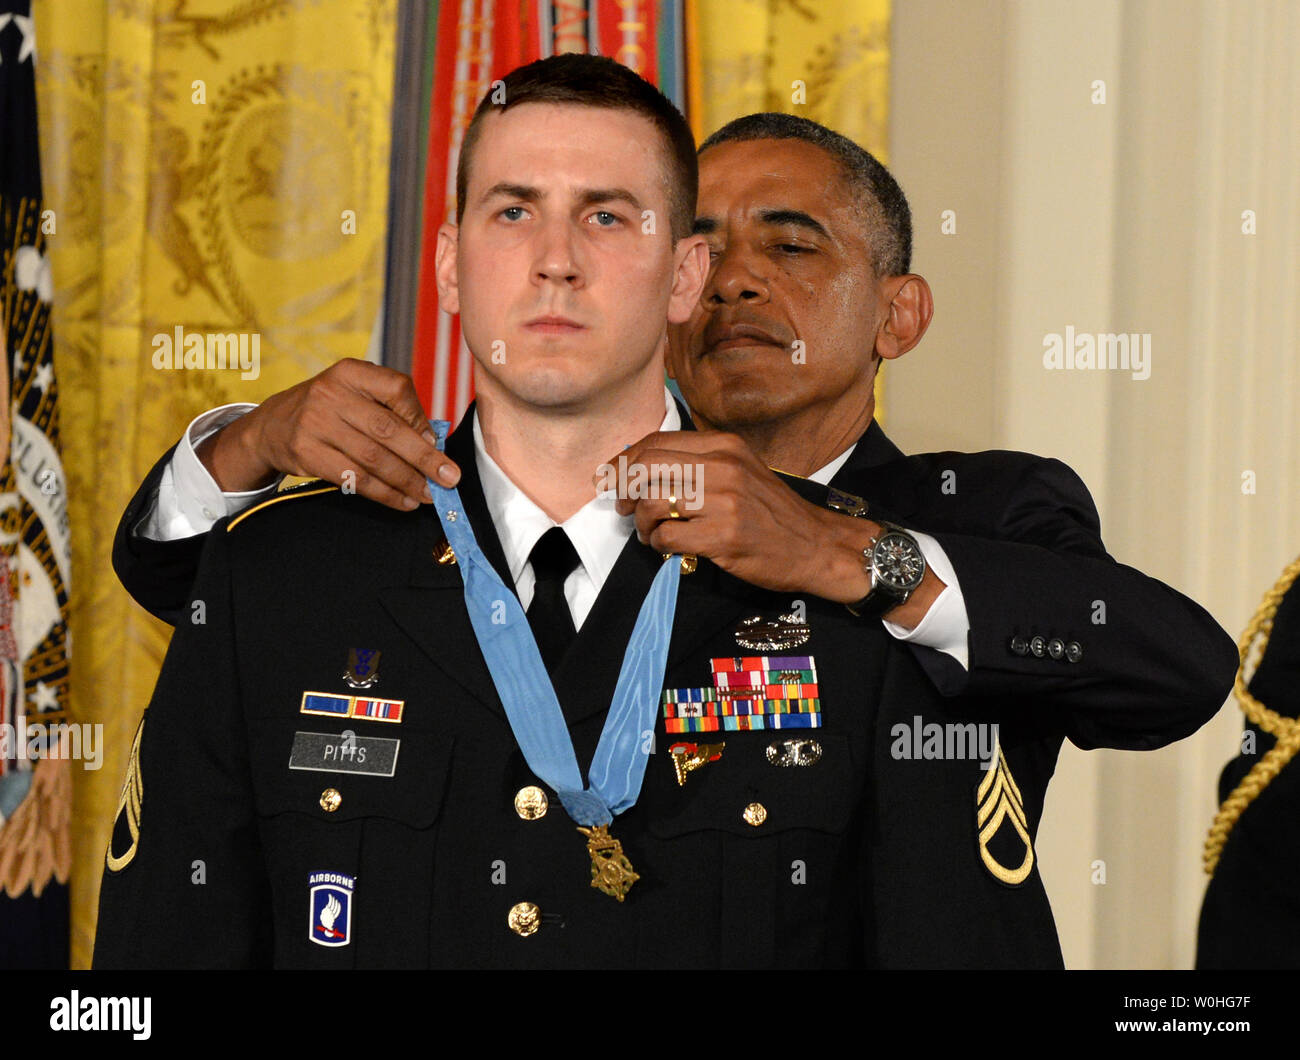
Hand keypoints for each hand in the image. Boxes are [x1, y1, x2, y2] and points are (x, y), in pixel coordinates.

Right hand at [196, 359, 459, 509]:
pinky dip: (384, 493)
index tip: (435, 441)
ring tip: (429, 495)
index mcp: (350, 372)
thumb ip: (391, 410)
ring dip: (407, 481)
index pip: (396, 388)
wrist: (272, 425)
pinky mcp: (306, 453)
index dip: (420, 417)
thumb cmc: (330, 410)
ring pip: (373, 459)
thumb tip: (432, 444)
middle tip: (450, 478)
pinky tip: (403, 501)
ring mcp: (316, 423)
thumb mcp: (355, 395)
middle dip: (424, 458)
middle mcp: (332, 394)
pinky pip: (354, 479)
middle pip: (388, 430)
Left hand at [606, 430, 943, 626]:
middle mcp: (723, 467)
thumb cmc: (772, 512)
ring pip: (652, 503)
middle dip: (624, 489)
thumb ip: (699, 463)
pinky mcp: (723, 536)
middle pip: (646, 468)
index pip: (655, 443)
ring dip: (643, 524)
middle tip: (625, 508)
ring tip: (653, 535)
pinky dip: (659, 544)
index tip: (611, 479)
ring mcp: (724, 502)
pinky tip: (670, 548)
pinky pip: (667, 536)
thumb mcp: (741, 470)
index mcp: (724, 446)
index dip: (623, 462)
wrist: (816, 544)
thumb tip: (641, 468)